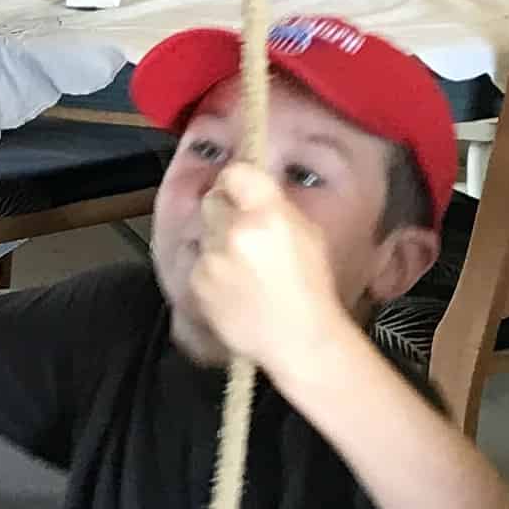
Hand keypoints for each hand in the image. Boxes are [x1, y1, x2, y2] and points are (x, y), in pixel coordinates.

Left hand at [177, 159, 348, 376]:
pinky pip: (198, 263)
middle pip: (213, 199)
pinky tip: (233, 287)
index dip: (236, 180)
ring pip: (205, 232)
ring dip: (218, 242)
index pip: (235, 172)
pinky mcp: (198, 281)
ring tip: (242, 267)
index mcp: (268, 212)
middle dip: (225, 210)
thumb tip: (252, 190)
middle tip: (242, 229)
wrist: (296, 336)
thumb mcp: (307, 233)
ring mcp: (213, 256)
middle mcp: (236, 229)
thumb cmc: (309, 286)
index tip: (239, 188)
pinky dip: (211, 270)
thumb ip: (275, 206)